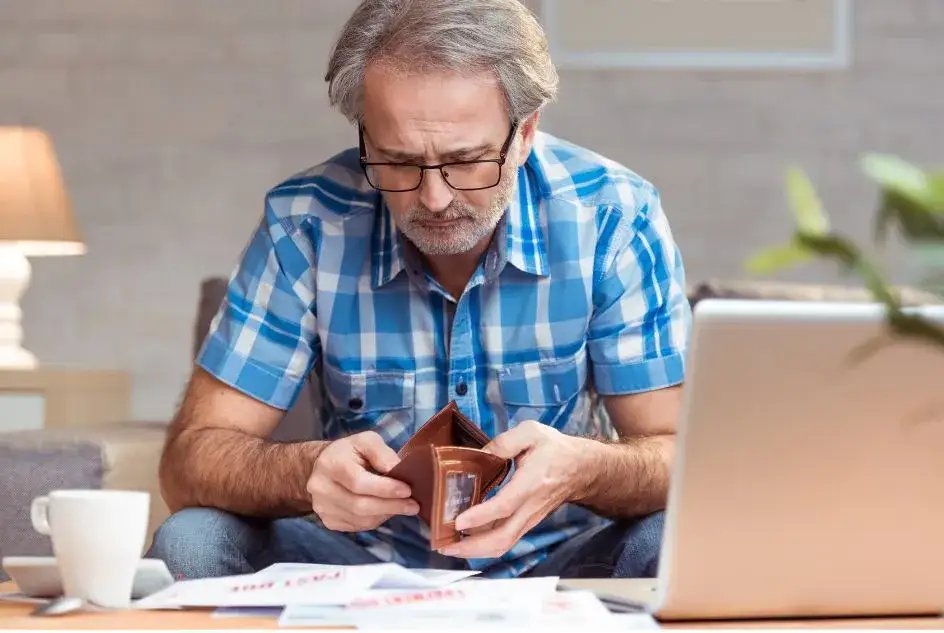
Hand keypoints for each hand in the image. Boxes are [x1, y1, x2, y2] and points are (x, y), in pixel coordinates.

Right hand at [306, 431, 419, 531]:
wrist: (324, 466)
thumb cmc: (350, 452)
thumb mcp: (366, 441)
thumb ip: (382, 453)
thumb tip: (397, 471)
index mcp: (330, 464)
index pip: (359, 482)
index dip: (385, 488)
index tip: (407, 490)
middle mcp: (321, 488)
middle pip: (360, 505)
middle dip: (391, 506)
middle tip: (413, 505)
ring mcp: (322, 507)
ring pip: (360, 519)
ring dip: (385, 514)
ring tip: (402, 506)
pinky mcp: (328, 521)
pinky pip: (357, 526)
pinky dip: (376, 520)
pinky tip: (384, 510)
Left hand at [439, 421, 598, 558]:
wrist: (582, 468)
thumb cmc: (556, 449)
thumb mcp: (532, 433)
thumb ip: (505, 441)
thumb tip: (480, 454)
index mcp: (531, 483)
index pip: (505, 506)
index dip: (481, 516)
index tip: (459, 522)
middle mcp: (531, 507)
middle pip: (503, 538)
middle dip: (472, 546)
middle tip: (445, 545)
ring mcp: (530, 518)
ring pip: (504, 544)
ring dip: (476, 551)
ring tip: (449, 547)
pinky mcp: (528, 523)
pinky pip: (506, 540)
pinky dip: (485, 544)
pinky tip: (466, 539)